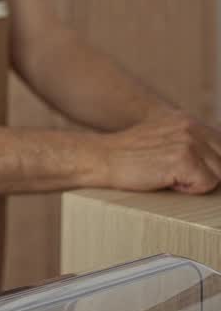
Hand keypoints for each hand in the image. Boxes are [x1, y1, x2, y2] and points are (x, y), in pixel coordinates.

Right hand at [98, 107, 220, 193]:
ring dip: (196, 182)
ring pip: (219, 174)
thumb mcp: (162, 137)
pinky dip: (189, 189)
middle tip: (175, 174)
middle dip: (205, 174)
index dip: (211, 164)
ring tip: (170, 176)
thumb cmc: (128, 155)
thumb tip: (214, 160)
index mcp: (187, 120)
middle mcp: (191, 127)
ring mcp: (188, 142)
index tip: (191, 170)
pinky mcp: (184, 160)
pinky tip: (167, 181)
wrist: (101, 158)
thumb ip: (188, 141)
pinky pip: (207, 184)